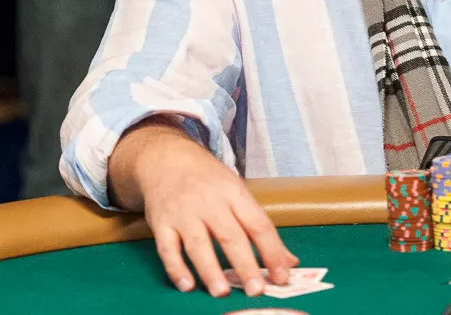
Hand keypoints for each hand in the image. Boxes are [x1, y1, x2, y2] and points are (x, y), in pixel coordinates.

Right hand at [109, 117, 298, 297]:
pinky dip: (176, 268)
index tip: (282, 275)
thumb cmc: (208, 179)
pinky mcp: (161, 223)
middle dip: (245, 265)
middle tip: (256, 290)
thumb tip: (288, 260)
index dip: (272, 251)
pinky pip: (167, 249)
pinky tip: (187, 286)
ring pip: (198, 245)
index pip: (258, 224)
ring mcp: (184, 213)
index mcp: (234, 194)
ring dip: (210, 270)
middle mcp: (210, 203)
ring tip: (221, 292)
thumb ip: (259, 226)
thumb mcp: (237, 192)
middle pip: (230, 237)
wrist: (167, 158)